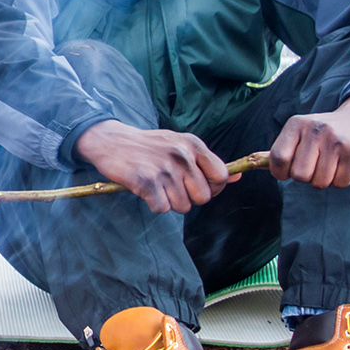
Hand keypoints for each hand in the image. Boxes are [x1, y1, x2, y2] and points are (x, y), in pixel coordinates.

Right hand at [75, 120, 232, 214]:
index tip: (198, 186)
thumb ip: (207, 162)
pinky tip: (146, 191)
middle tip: (173, 188)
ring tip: (158, 187)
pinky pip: (162, 209)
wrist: (110, 141)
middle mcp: (181, 156)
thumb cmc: (148, 146)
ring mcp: (164, 169)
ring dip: (170, 202)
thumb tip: (238, 176)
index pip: (221, 176)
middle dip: (190, 198)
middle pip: (203, 197)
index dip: (212, 187)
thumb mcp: (180, 145)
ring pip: (182, 206)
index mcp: (193, 145)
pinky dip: (154, 204)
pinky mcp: (146, 182)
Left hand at [269, 95, 349, 188]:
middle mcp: (315, 130)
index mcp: (296, 124)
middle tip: (315, 166)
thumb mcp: (301, 131)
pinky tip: (344, 165)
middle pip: (299, 175)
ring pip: (320, 182)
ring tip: (331, 164)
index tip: (288, 172)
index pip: (278, 158)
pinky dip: (341, 180)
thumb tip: (256, 165)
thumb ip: (283, 148)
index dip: (281, 172)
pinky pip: (340, 183)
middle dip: (306, 177)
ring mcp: (336, 141)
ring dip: (324, 180)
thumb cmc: (326, 131)